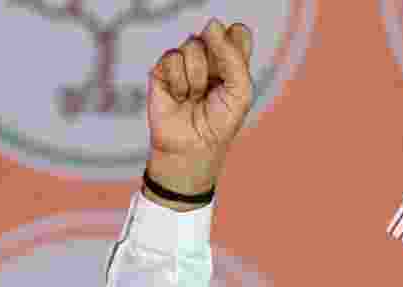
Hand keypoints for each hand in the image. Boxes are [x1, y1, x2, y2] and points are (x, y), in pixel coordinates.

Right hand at [144, 19, 253, 208]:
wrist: (192, 147)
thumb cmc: (221, 122)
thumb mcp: (240, 91)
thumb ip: (233, 56)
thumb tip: (212, 23)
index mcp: (232, 61)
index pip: (237, 32)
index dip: (234, 44)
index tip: (232, 71)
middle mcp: (208, 57)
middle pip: (213, 35)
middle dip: (216, 66)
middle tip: (214, 89)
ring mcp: (184, 62)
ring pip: (192, 45)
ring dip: (197, 78)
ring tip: (196, 97)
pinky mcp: (162, 70)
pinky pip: (172, 58)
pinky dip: (179, 82)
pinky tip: (180, 97)